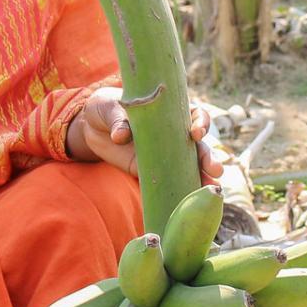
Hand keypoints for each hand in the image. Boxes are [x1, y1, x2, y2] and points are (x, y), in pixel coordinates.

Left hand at [66, 86, 223, 183]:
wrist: (90, 126)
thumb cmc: (106, 107)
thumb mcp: (110, 106)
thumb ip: (118, 119)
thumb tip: (121, 136)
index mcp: (170, 112)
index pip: (195, 115)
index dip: (200, 123)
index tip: (195, 134)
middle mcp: (173, 134)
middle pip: (198, 146)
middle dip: (208, 157)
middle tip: (215, 170)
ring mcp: (164, 155)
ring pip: (189, 166)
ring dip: (202, 177)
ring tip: (210, 187)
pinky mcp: (149, 172)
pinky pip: (167, 182)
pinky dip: (178, 190)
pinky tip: (187, 200)